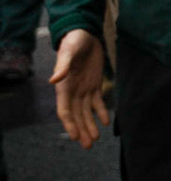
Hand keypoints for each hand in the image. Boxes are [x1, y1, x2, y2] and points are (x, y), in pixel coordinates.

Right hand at [50, 30, 109, 148]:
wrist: (84, 34)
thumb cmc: (74, 42)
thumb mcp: (68, 52)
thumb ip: (62, 66)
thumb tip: (54, 79)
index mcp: (64, 87)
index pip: (65, 110)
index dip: (70, 124)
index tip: (74, 136)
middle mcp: (72, 91)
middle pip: (76, 115)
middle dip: (81, 130)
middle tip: (88, 146)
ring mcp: (83, 88)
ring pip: (86, 112)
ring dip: (90, 125)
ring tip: (95, 139)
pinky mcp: (94, 84)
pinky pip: (97, 101)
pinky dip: (101, 111)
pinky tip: (106, 121)